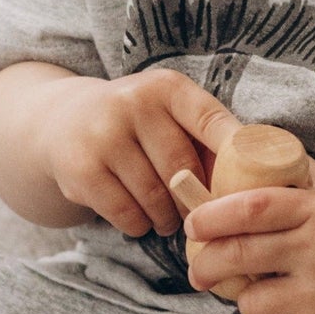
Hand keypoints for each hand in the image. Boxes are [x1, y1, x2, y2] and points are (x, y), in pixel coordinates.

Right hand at [35, 69, 240, 238]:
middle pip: (183, 170)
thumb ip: (206, 139)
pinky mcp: (82, 169)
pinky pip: (127, 215)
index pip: (210, 120)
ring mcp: (103, 135)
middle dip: (195, 200)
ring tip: (169, 218)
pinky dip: (140, 226)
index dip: (234, 153)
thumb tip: (253, 179)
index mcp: (166, 87)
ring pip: (155, 198)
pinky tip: (141, 218)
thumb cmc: (137, 125)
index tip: (253, 181)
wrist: (62, 120)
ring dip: (168, 218)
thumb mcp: (169, 114)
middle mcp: (133, 103)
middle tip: (199, 214)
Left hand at [183, 157, 314, 313]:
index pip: (250, 208)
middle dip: (206, 265)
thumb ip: (280, 170)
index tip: (193, 225)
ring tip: (277, 291)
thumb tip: (220, 149)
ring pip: (250, 305)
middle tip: (199, 270)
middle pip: (238, 256)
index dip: (211, 216)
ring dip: (252, 301)